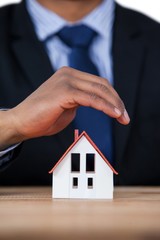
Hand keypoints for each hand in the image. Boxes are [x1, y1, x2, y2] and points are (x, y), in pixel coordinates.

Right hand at [0, 67, 129, 148]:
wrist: (21, 123)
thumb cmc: (42, 118)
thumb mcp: (68, 106)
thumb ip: (81, 101)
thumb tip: (95, 102)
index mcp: (69, 75)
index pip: (97, 83)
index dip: (112, 97)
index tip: (120, 112)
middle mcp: (68, 73)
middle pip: (102, 84)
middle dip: (116, 101)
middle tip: (125, 117)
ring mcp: (66, 80)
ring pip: (99, 90)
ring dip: (114, 104)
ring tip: (122, 118)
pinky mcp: (64, 90)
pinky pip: (91, 98)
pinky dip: (104, 106)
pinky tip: (114, 114)